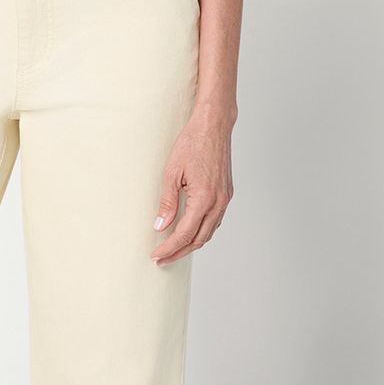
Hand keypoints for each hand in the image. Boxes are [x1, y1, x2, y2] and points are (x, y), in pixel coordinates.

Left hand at [150, 105, 233, 262]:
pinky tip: (190, 231)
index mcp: (204, 198)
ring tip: (173, 248)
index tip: (156, 255)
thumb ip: (167, 202)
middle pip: (198, 239)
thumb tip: (160, 226)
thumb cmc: (192, 143)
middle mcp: (218, 202)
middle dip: (179, 252)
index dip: (169, 248)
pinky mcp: (227, 194)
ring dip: (191, 243)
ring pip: (209, 232)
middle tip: (162, 259)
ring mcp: (225, 199)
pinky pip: (215, 221)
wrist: (214, 126)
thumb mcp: (171, 172)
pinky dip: (202, 231)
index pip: (184, 234)